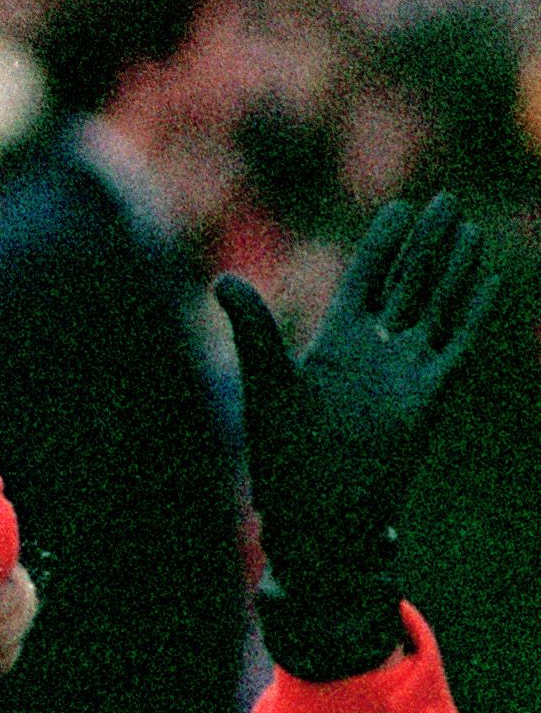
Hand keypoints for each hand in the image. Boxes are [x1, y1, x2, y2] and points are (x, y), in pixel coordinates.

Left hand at [211, 194, 499, 677]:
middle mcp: (372, 351)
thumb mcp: (265, 383)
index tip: (400, 207)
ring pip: (435, 306)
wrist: (318, 514)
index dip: (383, 244)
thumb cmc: (283, 457)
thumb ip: (252, 328)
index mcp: (332, 342)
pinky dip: (472, 313)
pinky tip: (489, 282)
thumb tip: (223, 278)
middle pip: (406, 282)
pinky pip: (456, 345)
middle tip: (446, 199)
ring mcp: (404, 372)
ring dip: (453, 268)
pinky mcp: (428, 397)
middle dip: (426, 242)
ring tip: (468, 227)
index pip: (365, 278)